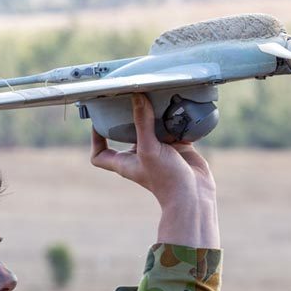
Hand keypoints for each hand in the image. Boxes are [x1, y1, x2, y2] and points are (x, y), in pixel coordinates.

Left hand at [90, 94, 219, 247]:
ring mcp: (159, 151)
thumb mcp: (149, 149)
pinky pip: (172, 128)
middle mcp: (140, 155)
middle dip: (128, 116)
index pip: (100, 154)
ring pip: (152, 128)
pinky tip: (176, 106)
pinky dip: (174, 118)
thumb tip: (136, 96)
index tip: (99, 122)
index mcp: (124, 161)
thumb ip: (142, 123)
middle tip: (129, 97)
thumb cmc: (166, 179)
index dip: (96, 140)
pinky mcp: (177, 147)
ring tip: (154, 95)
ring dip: (154, 114)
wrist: (194, 195)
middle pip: (127, 133)